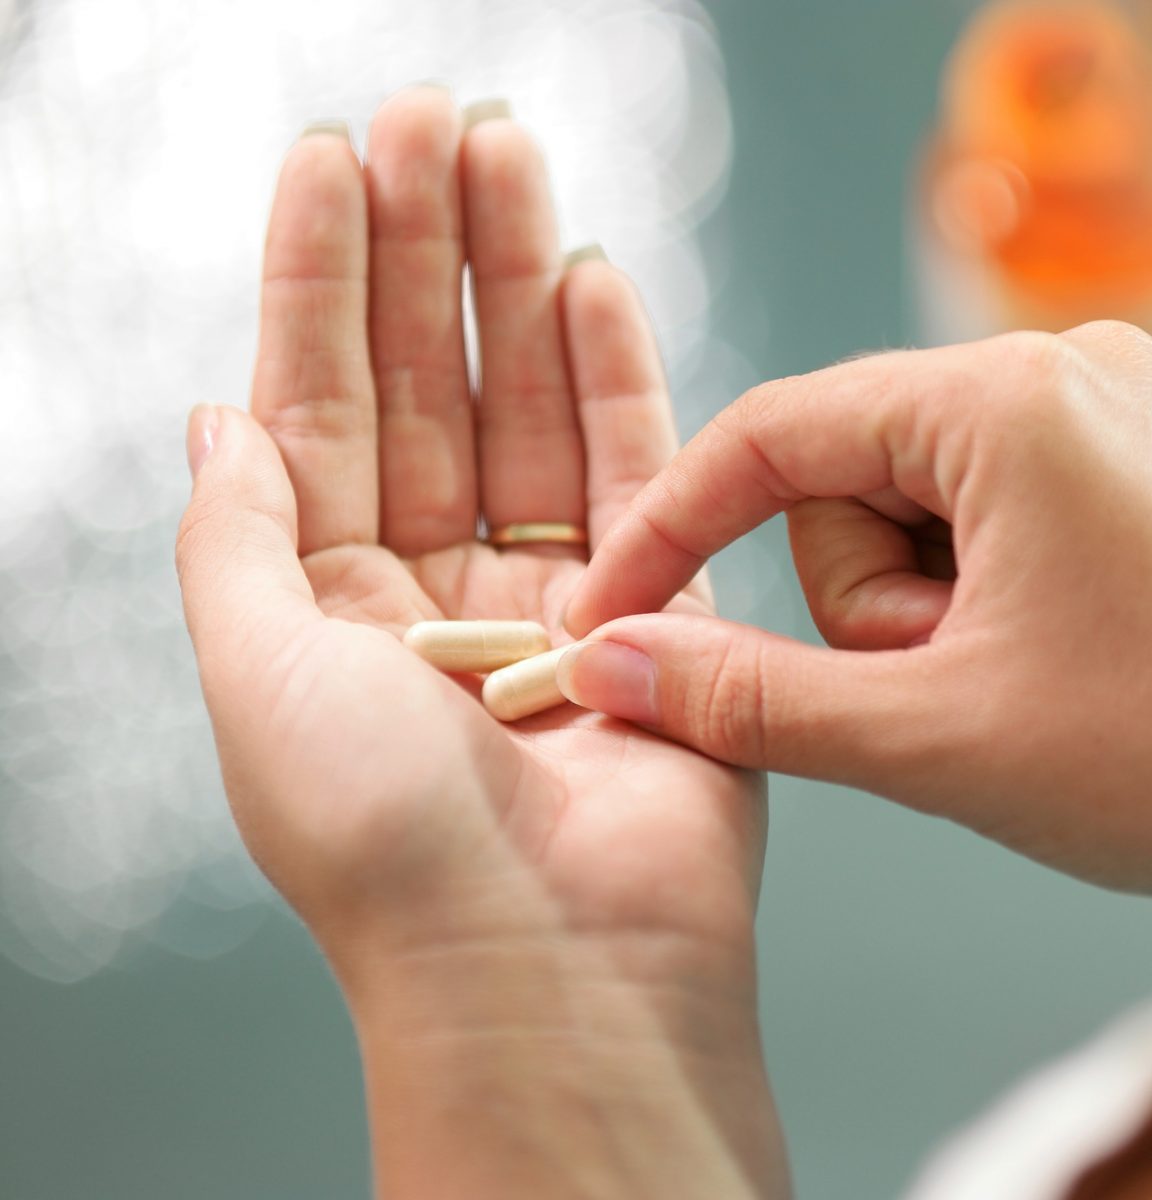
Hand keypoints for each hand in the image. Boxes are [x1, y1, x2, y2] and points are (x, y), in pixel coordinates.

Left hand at [177, 89, 784, 1197]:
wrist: (556, 966)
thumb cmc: (390, 851)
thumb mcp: (256, 675)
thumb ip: (237, 534)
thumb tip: (214, 415)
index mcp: (327, 609)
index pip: (317, 406)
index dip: (322, 279)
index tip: (333, 160)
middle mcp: (437, 591)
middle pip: (430, 383)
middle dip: (427, 248)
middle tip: (435, 118)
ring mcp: (552, 593)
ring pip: (530, 402)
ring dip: (519, 277)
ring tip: (509, 153)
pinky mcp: (660, 606)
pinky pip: (636, 465)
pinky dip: (616, 370)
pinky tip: (595, 277)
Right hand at [560, 323, 1151, 920]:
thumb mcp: (935, 738)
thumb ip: (750, 698)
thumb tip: (607, 666)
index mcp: (1010, 396)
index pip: (774, 432)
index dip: (671, 532)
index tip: (607, 620)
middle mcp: (1069, 362)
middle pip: (852, 474)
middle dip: (868, 605)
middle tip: (950, 694)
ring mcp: (1121, 402)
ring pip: (922, 502)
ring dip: (929, 614)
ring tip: (1019, 690)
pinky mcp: (1150, 454)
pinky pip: (997, 508)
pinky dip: (984, 595)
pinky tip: (1056, 665)